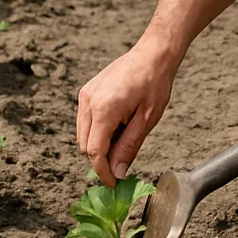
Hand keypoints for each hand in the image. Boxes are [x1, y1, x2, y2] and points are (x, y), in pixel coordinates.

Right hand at [76, 41, 177, 186]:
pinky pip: (85, 120)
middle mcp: (89, 102)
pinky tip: (118, 122)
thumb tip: (118, 174)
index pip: (94, 152)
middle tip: (124, 157)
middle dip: (101, 158)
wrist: (153, 54)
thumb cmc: (155, 84)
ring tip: (124, 133)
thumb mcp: (147, 119)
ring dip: (98, 143)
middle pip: (85, 146)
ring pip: (82, 135)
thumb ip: (129, 147)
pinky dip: (97, 129)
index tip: (113, 183)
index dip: (102, 172)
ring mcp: (85, 95)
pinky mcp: (86, 91)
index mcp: (104, 109)